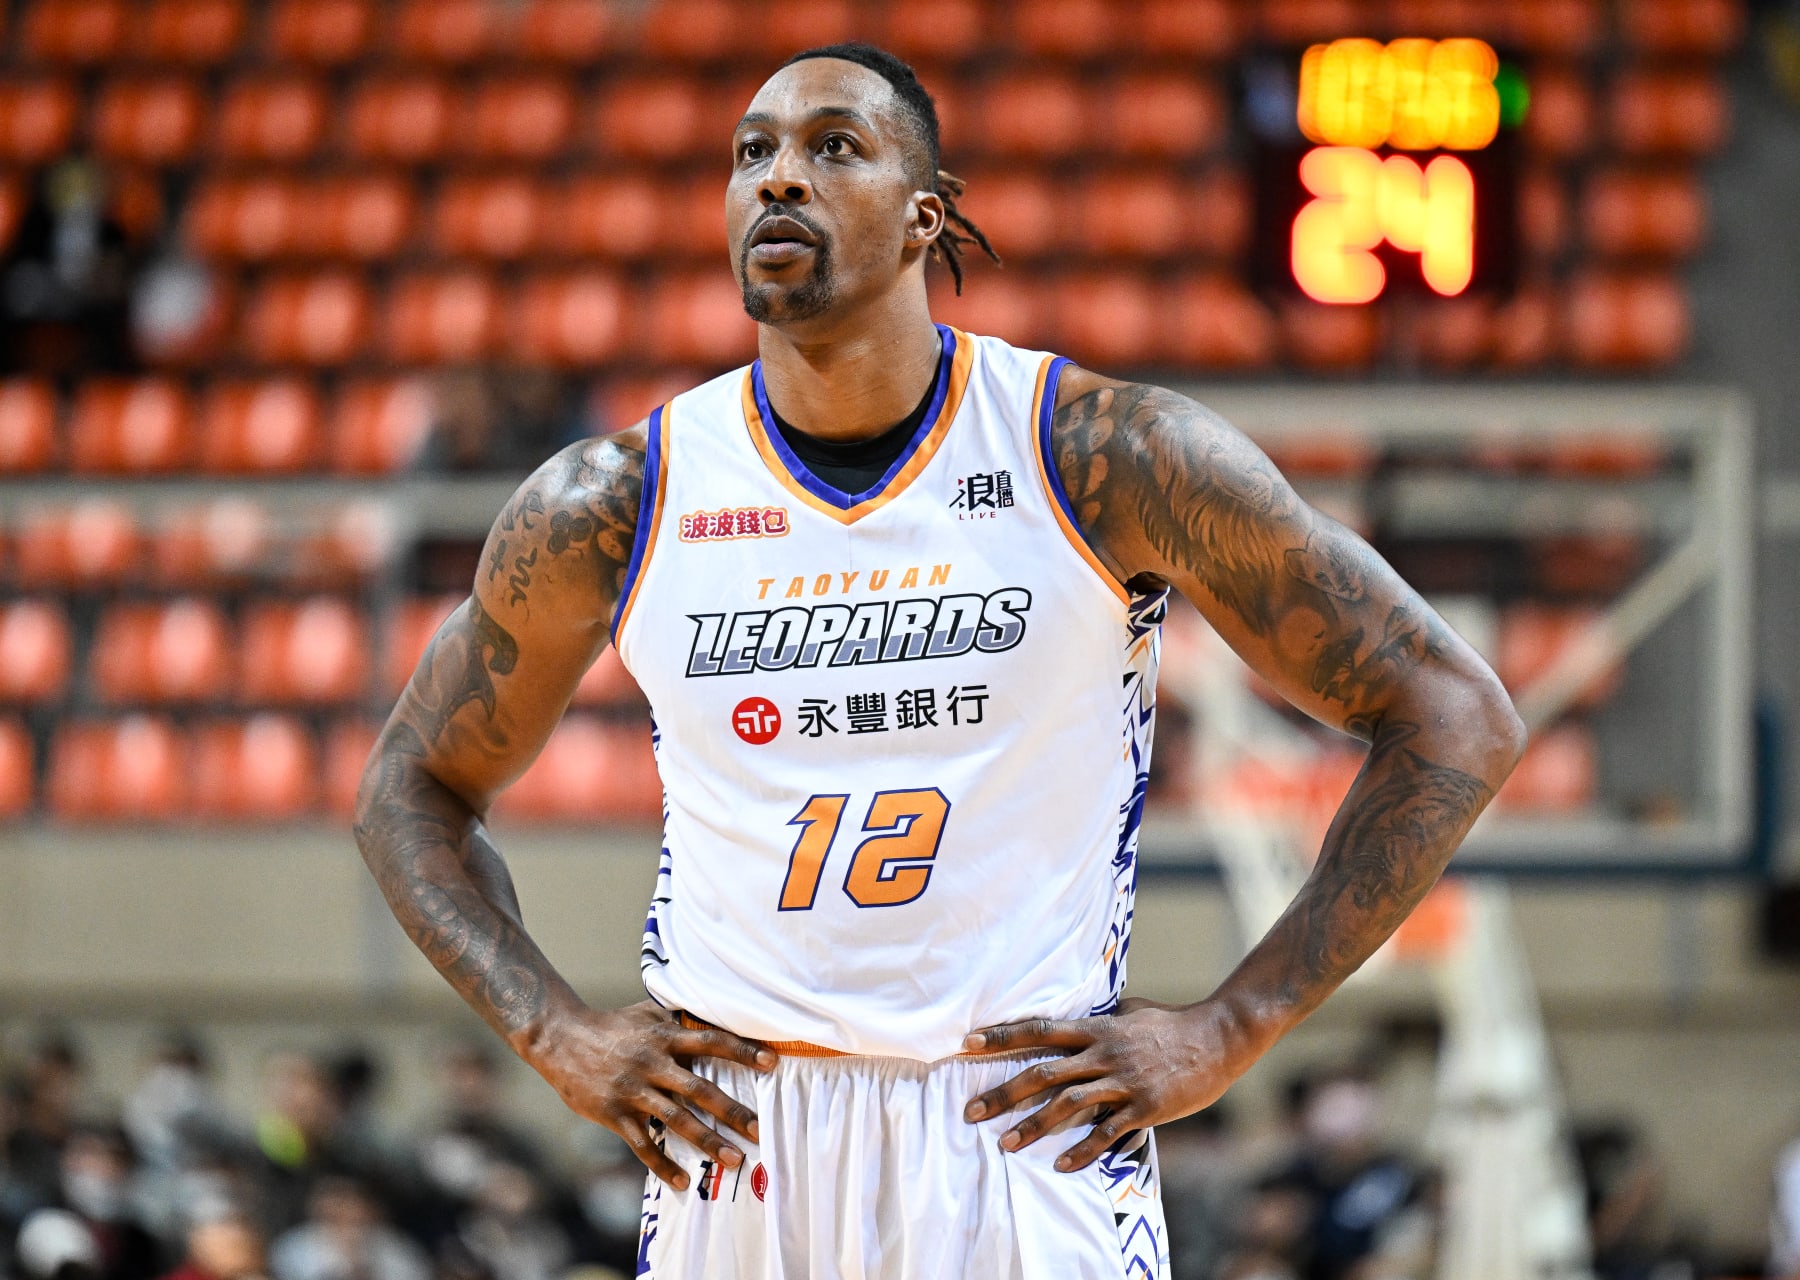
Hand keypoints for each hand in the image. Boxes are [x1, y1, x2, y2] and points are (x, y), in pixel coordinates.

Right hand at [528, 1000, 774, 1189]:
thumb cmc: (611, 1025)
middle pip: (700, 1089)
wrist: (561, 1039)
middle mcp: (653, 1063)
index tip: (772, 1062)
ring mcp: (634, 1091)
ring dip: (707, 1142)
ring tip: (734, 1159)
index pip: (711, 1042)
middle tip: (760, 1130)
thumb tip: (715, 1008)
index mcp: (665, 1037)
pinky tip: (682, 1182)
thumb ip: (679, 1017)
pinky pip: (643, 1145)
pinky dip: (662, 1165)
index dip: (742, 1051)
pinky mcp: (615, 1114)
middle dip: (732, 1111)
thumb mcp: (647, 1012)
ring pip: (676, 1120)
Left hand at [960, 998, 1242, 1171]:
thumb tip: (1074, 1017)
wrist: (1218, 1037)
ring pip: (1069, 1105)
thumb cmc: (1170, 1023)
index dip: (1002, 1036)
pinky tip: (1061, 1165)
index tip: (967, 1044)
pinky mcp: (1145, 1107)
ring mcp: (1124, 1081)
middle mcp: (1103, 1053)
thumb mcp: (1128, 1011)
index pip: (1039, 1030)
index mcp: (1097, 1028)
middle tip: (971, 1111)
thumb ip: (1099, 1019)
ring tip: (1006, 1144)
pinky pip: (1107, 1132)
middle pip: (1043, 1073)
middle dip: (1004, 1092)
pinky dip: (1083, 1150)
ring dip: (1034, 1126)